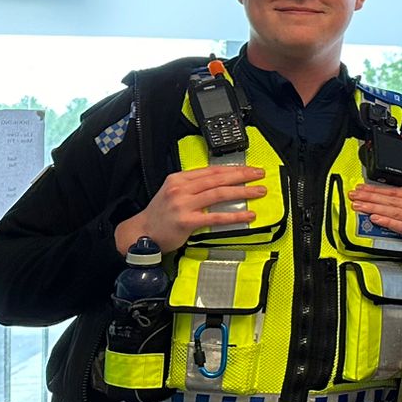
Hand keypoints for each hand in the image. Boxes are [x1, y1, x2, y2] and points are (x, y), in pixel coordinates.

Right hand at [117, 165, 265, 252]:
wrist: (142, 233)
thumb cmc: (161, 214)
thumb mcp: (173, 192)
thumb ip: (194, 186)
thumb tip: (222, 183)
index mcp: (179, 179)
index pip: (211, 170)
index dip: (233, 168)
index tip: (249, 169)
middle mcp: (181, 189)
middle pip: (218, 178)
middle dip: (242, 175)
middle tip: (259, 175)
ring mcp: (183, 204)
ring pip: (219, 194)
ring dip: (242, 192)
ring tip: (258, 191)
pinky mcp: (187, 221)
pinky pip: (216, 216)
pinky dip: (235, 215)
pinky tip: (248, 215)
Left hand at [349, 183, 401, 260]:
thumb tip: (377, 199)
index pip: (397, 191)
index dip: (377, 189)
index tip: (361, 189)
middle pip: (394, 201)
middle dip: (372, 197)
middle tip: (355, 196)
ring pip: (396, 212)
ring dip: (375, 208)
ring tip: (360, 206)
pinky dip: (388, 222)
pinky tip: (375, 218)